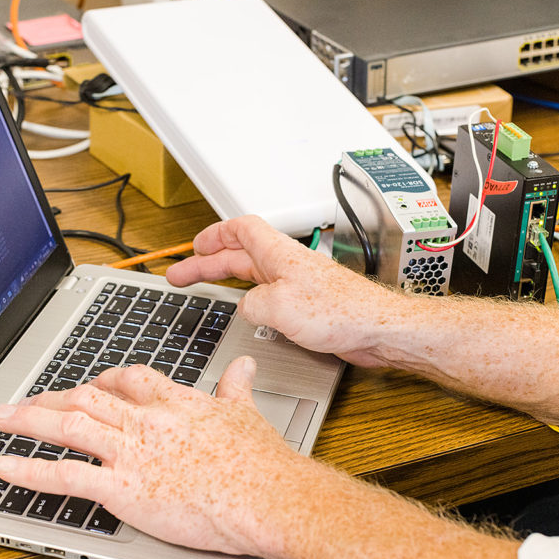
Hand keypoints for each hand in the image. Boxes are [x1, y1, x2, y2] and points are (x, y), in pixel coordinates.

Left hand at [0, 358, 308, 555]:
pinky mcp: (124, 488)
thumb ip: (237, 388)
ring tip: (2, 419)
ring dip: (31, 421)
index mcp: (174, 403)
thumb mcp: (247, 414)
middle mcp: (146, 422)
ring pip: (70, 426)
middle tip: (27, 400)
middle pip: (88, 397)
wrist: (266, 496)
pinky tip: (6, 468)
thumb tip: (244, 367)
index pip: (128, 380)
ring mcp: (131, 453)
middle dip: (52, 396)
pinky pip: (67, 475)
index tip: (89, 382)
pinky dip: (32, 471)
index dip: (102, 378)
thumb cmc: (262, 463)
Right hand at [165, 215, 397, 366]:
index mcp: (279, 254)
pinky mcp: (306, 305)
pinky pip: (267, 295)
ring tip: (202, 287)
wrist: (377, 329)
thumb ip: (251, 304)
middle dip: (207, 262)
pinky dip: (246, 298)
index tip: (195, 246)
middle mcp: (287, 265)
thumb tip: (245, 308)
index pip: (241, 229)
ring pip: (252, 274)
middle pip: (240, 253)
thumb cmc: (342, 312)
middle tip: (181, 274)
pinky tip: (242, 311)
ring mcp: (297, 284)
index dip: (214, 235)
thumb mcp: (278, 307)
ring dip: (225, 279)